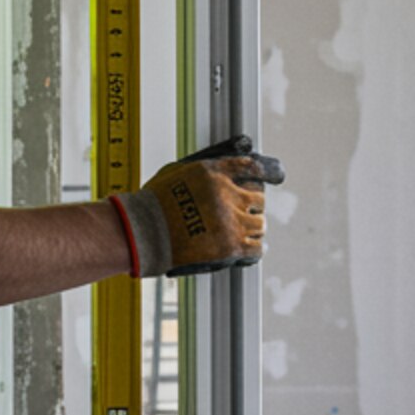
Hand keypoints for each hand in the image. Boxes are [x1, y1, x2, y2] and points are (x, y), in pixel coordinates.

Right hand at [110, 133, 281, 278]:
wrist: (143, 233)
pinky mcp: (230, 246)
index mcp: (213, 172)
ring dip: (252, 226)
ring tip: (242, 231)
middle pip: (258, 198)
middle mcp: (226, 193)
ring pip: (260, 223)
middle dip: (251, 205)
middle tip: (243, 212)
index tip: (270, 176)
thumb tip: (219, 174)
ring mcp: (230, 221)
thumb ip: (203, 172)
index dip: (262, 172)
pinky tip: (248, 247)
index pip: (249, 167)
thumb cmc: (153, 204)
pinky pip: (257, 247)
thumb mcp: (176, 173)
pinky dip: (254, 247)